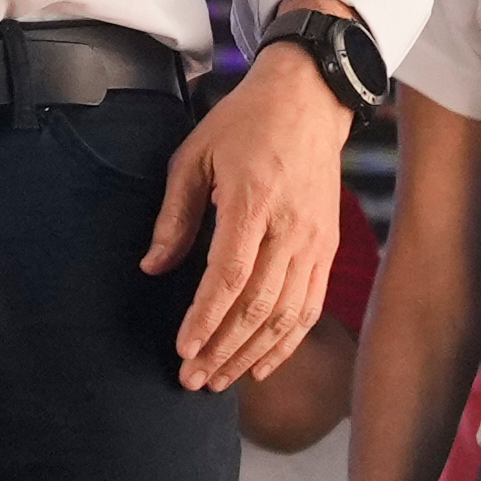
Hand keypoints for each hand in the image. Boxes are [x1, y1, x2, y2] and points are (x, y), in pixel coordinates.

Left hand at [147, 48, 348, 389]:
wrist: (308, 100)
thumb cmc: (244, 123)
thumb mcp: (194, 157)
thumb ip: (174, 217)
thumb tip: (153, 267)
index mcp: (253, 202)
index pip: (229, 277)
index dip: (205, 319)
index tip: (182, 349)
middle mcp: (290, 228)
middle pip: (257, 306)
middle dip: (222, 349)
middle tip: (191, 378)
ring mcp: (314, 242)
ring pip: (285, 315)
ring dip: (251, 354)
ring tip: (219, 380)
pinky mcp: (327, 249)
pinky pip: (310, 307)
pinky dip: (287, 343)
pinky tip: (262, 365)